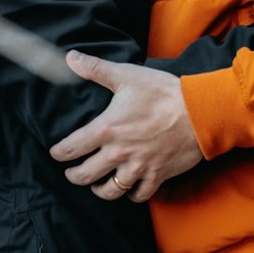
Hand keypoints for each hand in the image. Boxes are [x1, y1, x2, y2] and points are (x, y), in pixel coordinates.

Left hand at [49, 55, 202, 201]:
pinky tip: (128, 188)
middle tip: (71, 173)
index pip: (70, 149)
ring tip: (96, 184)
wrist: (198, 112)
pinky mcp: (156, 176)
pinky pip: (138, 195)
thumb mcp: (126, 75)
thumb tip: (70, 57)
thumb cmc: (162, 92)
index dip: (58, 153)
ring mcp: (137, 168)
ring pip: (109, 191)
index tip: (55, 153)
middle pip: (84, 176)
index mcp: (106, 130)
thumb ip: (95, 69)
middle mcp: (118, 154)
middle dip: (74, 176)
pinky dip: (131, 195)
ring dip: (99, 189)